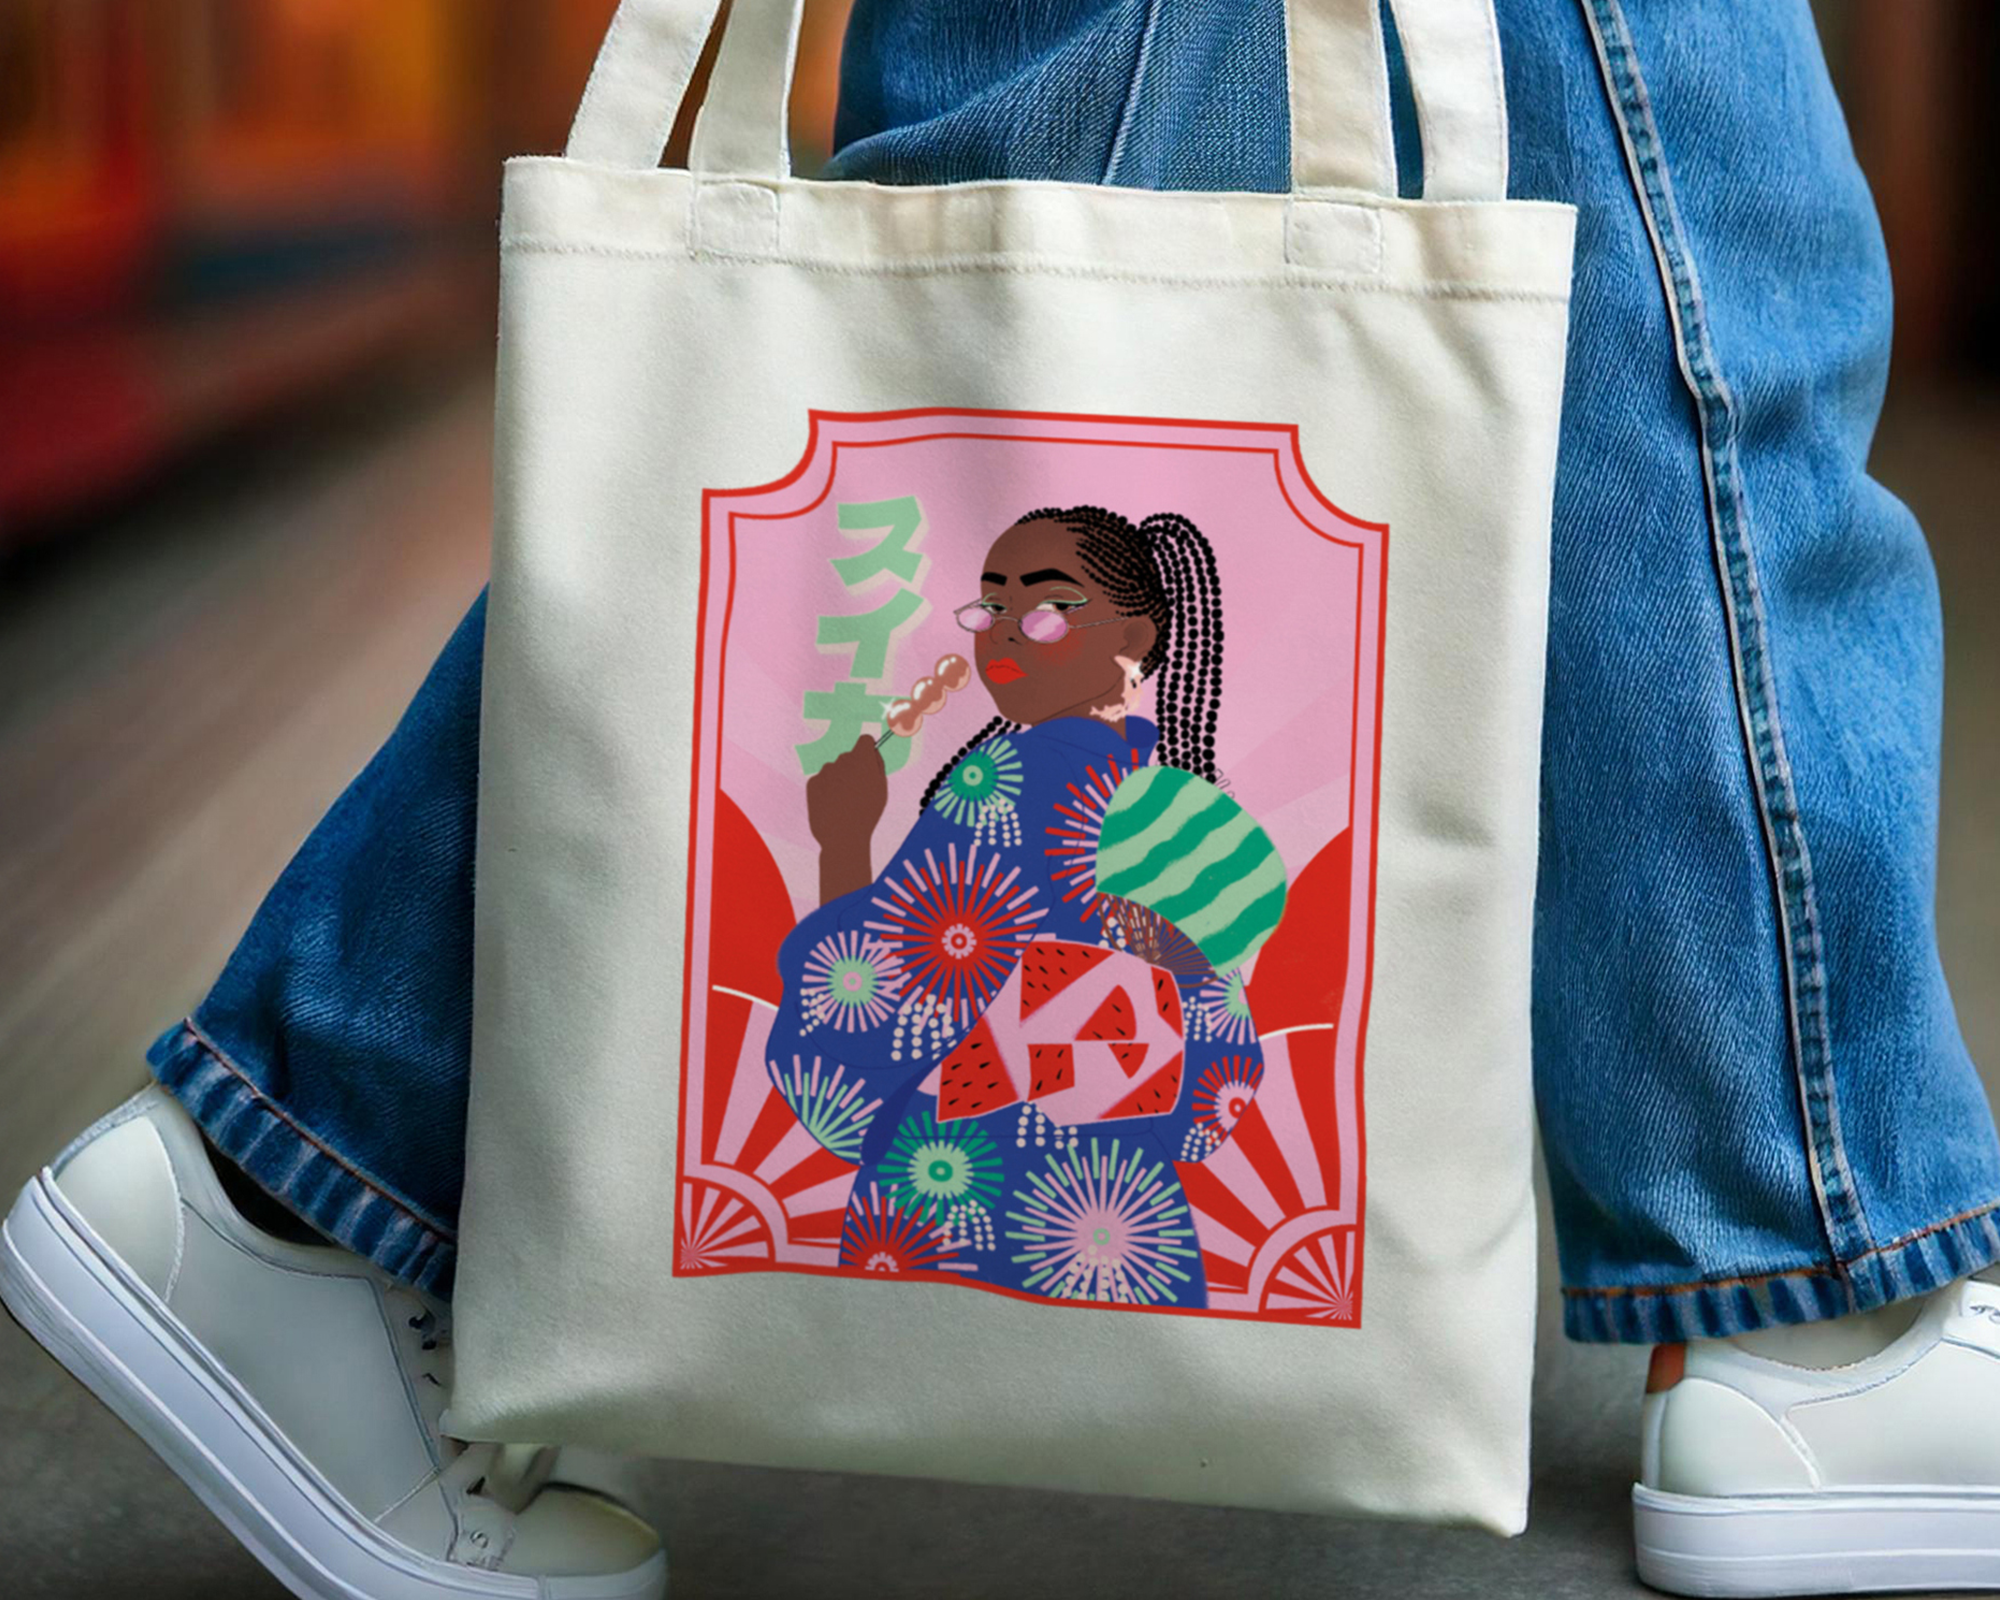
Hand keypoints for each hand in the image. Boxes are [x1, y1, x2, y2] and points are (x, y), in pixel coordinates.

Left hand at [807, 735, 887, 852]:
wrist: (841, 836)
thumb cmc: (866, 813)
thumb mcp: (881, 789)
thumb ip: (877, 765)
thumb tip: (871, 751)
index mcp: (862, 759)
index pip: (865, 740)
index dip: (868, 750)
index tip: (869, 761)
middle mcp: (841, 760)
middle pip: (849, 757)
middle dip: (854, 768)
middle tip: (859, 792)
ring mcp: (825, 771)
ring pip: (835, 770)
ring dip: (839, 780)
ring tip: (845, 803)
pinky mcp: (812, 782)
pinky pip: (823, 781)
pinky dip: (827, 790)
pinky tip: (832, 806)